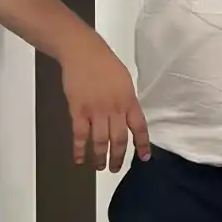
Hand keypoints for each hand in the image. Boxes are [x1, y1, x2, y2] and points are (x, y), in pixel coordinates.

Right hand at [61, 39, 149, 169]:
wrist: (83, 52)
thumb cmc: (106, 64)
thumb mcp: (125, 81)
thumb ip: (126, 101)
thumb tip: (127, 118)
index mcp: (129, 100)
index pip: (139, 127)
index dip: (142, 144)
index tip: (144, 158)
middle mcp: (114, 108)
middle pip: (118, 139)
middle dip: (118, 157)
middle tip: (115, 169)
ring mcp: (96, 111)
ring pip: (100, 141)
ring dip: (100, 157)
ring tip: (100, 167)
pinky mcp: (78, 110)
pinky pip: (80, 135)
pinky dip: (80, 149)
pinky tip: (80, 159)